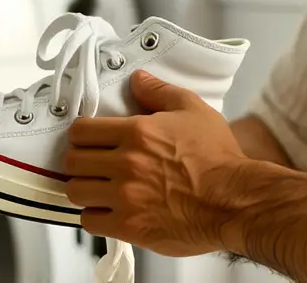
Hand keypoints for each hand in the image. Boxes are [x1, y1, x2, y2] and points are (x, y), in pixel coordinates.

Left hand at [64, 70, 247, 256]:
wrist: (233, 201)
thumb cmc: (217, 157)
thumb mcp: (193, 110)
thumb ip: (160, 91)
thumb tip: (137, 80)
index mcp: (137, 132)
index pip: (80, 130)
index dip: (81, 133)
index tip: (88, 139)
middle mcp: (125, 163)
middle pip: (72, 160)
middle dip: (79, 160)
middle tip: (91, 163)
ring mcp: (125, 197)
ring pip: (75, 191)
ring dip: (83, 188)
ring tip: (97, 187)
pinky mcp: (129, 227)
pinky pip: (89, 221)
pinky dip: (94, 215)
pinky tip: (108, 210)